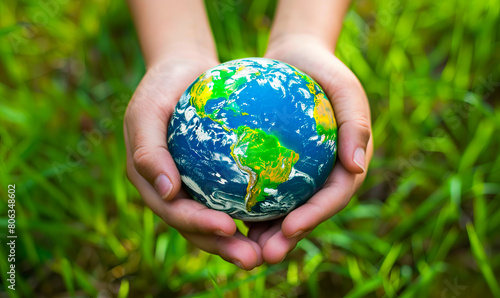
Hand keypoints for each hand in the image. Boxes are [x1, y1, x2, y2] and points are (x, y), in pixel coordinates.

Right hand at [124, 52, 263, 269]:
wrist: (182, 71)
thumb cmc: (161, 88)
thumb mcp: (146, 112)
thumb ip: (148, 152)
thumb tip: (167, 192)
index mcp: (153, 184)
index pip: (176, 213)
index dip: (199, 226)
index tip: (229, 228)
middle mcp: (174, 193)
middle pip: (199, 228)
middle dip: (225, 247)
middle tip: (254, 259)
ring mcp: (195, 187)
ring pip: (219, 220)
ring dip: (243, 240)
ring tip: (273, 251)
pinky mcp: (215, 178)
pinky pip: (236, 197)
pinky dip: (255, 211)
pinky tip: (282, 217)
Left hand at [246, 35, 372, 263]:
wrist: (296, 58)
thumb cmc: (323, 70)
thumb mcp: (345, 87)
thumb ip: (356, 124)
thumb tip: (356, 167)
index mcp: (347, 165)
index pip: (334, 197)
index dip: (316, 216)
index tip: (291, 227)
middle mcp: (324, 176)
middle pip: (308, 212)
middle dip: (288, 237)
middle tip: (265, 254)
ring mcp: (301, 173)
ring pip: (283, 208)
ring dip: (265, 231)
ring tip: (241, 245)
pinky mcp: (278, 165)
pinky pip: (262, 187)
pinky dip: (247, 203)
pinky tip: (223, 213)